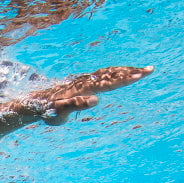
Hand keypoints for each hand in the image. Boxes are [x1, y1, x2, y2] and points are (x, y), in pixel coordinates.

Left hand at [23, 65, 152, 125]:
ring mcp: (83, 81)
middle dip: (131, 72)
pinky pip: (101, 75)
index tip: (141, 75)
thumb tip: (96, 100)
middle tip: (150, 69)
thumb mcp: (59, 113)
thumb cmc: (46, 111)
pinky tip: (120, 73)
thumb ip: (76, 105)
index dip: (126, 79)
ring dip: (125, 70)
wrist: (32, 103)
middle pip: (111, 74)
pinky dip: (114, 73)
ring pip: (107, 73)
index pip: (109, 82)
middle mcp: (84, 81)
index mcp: (83, 88)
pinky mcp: (81, 83)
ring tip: (141, 70)